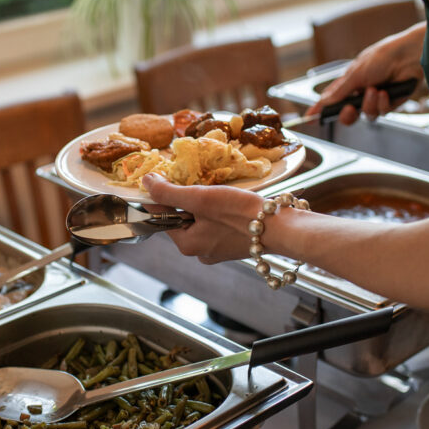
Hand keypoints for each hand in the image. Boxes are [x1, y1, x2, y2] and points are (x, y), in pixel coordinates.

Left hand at [141, 173, 262, 263]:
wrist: (281, 228)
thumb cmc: (240, 213)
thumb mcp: (201, 198)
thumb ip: (170, 192)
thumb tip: (146, 184)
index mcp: (187, 245)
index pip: (163, 216)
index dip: (162, 195)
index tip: (167, 176)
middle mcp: (199, 252)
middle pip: (182, 218)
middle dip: (189, 199)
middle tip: (202, 185)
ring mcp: (217, 251)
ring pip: (200, 220)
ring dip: (205, 204)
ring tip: (219, 193)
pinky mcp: (232, 245)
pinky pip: (216, 225)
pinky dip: (219, 212)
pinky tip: (230, 203)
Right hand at [306, 22, 426, 123]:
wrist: (409, 55)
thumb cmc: (382, 57)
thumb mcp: (356, 74)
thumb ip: (340, 91)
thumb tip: (323, 102)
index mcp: (351, 82)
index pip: (333, 99)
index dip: (322, 109)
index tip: (311, 117)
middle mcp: (362, 91)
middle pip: (349, 114)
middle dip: (347, 114)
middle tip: (349, 109)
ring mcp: (377, 98)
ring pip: (367, 115)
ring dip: (369, 104)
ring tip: (376, 90)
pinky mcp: (392, 102)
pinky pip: (383, 112)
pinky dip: (383, 103)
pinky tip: (386, 92)